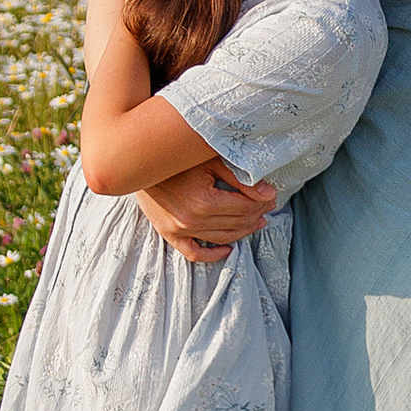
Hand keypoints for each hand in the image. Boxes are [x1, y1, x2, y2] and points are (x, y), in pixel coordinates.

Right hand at [136, 160, 275, 265]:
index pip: (245, 207)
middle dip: (257, 214)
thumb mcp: (210, 160)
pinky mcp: (168, 233)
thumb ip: (240, 178)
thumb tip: (268, 193)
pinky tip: (227, 248)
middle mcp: (191, 220)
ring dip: (243, 231)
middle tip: (268, 206)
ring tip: (256, 221)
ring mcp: (178, 230)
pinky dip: (212, 254)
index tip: (272, 195)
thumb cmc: (177, 156)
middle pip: (237, 223)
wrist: (138, 160)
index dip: (262, 201)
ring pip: (222, 238)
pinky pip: (194, 253)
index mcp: (204, 201)